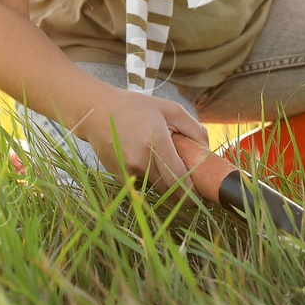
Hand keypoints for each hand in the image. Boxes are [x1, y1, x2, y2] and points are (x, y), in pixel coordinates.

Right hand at [76, 86, 211, 193]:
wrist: (96, 112)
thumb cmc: (136, 108)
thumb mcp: (170, 109)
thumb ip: (194, 129)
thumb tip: (207, 151)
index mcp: (155, 143)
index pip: (178, 180)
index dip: (192, 193)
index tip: (203, 196)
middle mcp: (140, 161)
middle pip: (169, 188)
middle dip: (182, 186)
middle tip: (191, 176)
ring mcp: (127, 171)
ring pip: (156, 186)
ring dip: (165, 180)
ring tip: (162, 158)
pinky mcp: (119, 177)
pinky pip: (143, 183)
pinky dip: (150, 176)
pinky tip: (145, 157)